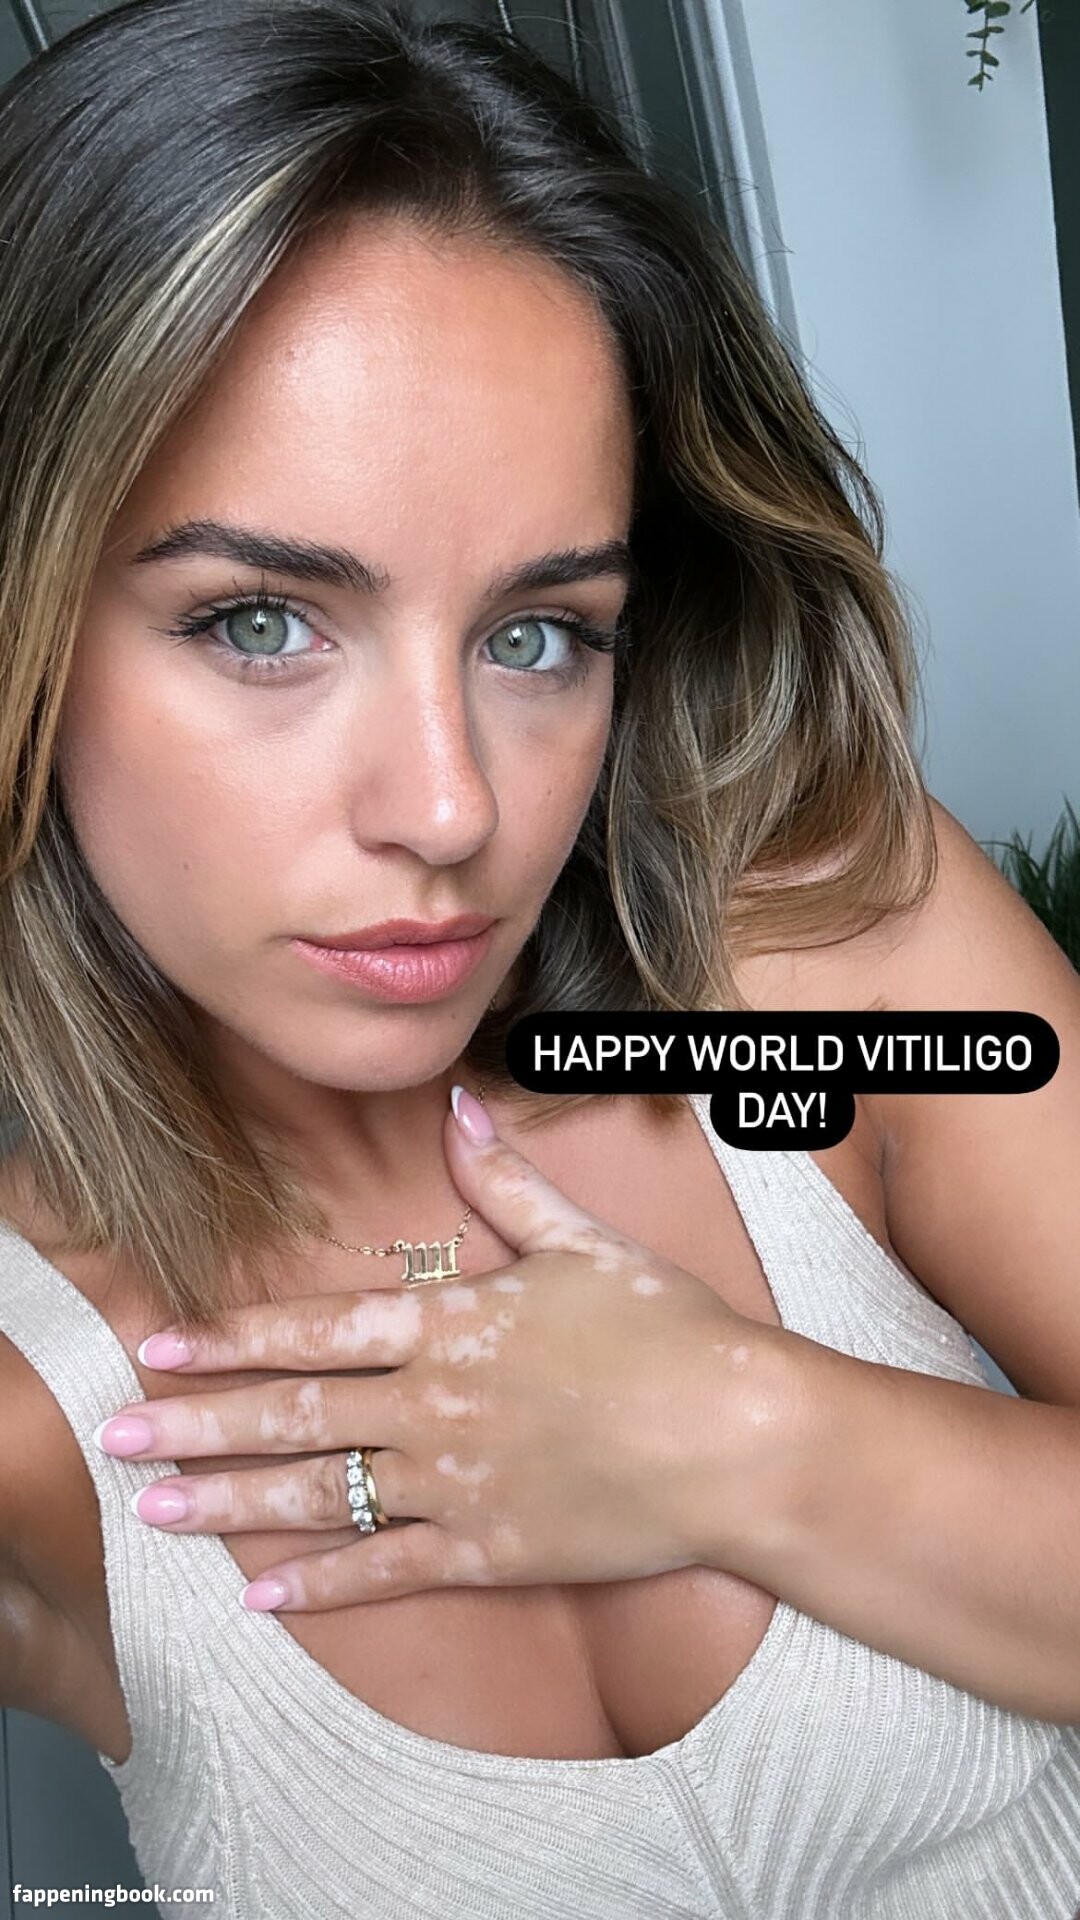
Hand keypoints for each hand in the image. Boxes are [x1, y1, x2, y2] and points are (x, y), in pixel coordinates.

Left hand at [95, 1090, 754, 1608]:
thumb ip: (508, 1182)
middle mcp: (434, 1406)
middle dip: (198, 1427)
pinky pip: (386, 1572)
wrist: (740, 1439)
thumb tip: (459, 1106)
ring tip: (159, 1514)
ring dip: (232, 1506)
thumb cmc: (669, 1331)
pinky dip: (320, 1587)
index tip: (162, 1347)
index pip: (316, 1332)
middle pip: (294, 1416)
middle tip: (121, 1439)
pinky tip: (261, 1599)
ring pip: (321, 1495)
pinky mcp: (489, 1551)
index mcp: (451, 1324)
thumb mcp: (584, 1242)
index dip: (232, 1338)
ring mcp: (455, 1484)